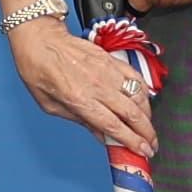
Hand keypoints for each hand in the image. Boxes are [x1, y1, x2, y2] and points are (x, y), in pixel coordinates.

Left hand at [7, 16, 158, 153]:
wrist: (41, 40)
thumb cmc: (38, 70)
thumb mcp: (51, 106)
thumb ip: (79, 120)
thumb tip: (102, 135)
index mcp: (80, 100)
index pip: (114, 126)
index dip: (133, 141)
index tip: (144, 151)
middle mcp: (97, 86)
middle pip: (132, 114)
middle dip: (147, 132)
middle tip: (152, 144)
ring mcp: (108, 71)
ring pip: (139, 96)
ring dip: (148, 115)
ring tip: (148, 126)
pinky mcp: (112, 60)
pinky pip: (136, 78)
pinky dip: (144, 92)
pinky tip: (145, 102)